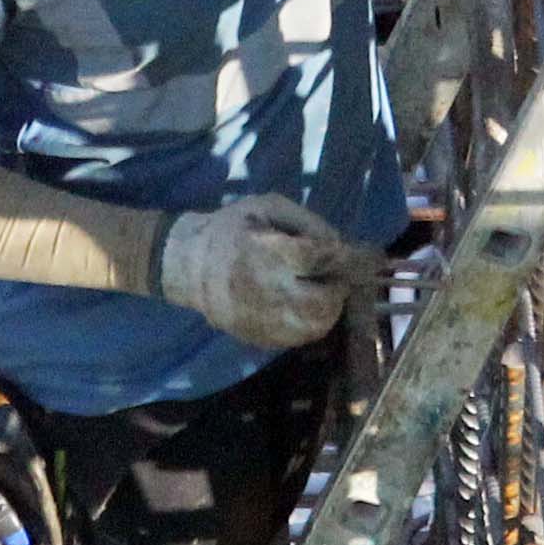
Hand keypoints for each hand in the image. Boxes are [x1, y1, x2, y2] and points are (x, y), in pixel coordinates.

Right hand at [156, 196, 380, 349]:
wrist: (188, 266)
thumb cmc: (232, 228)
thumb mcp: (267, 206)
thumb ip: (307, 222)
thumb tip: (340, 245)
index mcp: (266, 252)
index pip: (318, 258)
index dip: (343, 256)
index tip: (355, 254)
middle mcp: (266, 290)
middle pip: (322, 303)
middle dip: (338, 289)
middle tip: (336, 278)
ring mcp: (262, 319)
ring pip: (314, 327)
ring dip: (328, 309)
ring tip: (321, 292)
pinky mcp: (258, 337)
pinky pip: (298, 338)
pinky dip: (311, 323)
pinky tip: (304, 306)